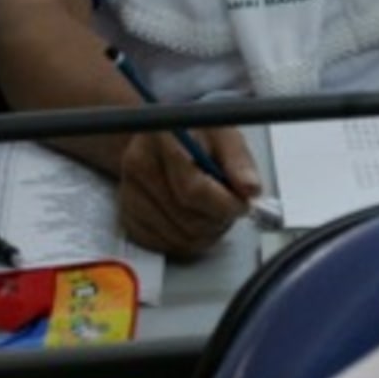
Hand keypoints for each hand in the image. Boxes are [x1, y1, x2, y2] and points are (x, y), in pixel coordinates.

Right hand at [116, 126, 261, 257]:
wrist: (167, 137)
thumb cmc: (197, 133)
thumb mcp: (225, 132)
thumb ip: (239, 161)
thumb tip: (249, 190)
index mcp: (162, 137)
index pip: (193, 189)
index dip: (225, 203)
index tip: (242, 203)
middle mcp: (138, 165)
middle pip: (186, 219)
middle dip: (219, 219)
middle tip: (231, 206)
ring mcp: (129, 193)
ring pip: (179, 238)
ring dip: (207, 232)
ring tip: (214, 209)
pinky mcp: (129, 216)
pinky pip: (166, 245)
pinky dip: (188, 239)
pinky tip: (195, 217)